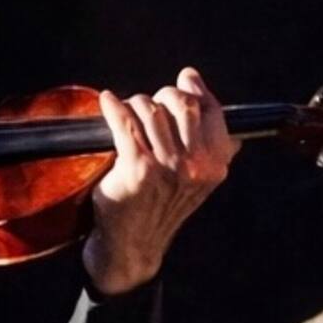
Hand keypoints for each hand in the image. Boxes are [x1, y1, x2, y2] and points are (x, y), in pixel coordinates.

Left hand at [84, 67, 239, 294]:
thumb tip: (204, 92)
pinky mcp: (138, 169)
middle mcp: (195, 166)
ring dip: (135, 105)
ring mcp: (167, 167)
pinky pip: (125, 123)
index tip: (184, 80)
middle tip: (149, 106)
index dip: (195, 89)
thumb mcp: (198, 178)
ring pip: (150, 110)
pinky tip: (108, 102)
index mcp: (215, 165)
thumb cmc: (161, 204)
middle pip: (181, 103)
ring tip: (126, 113)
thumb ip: (209, 142)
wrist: (134, 242)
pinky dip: (114, 107)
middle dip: (162, 97)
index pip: (211, 110)